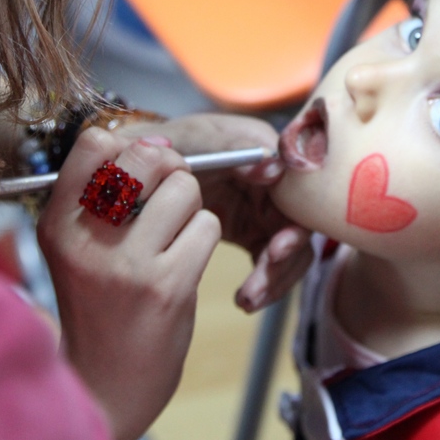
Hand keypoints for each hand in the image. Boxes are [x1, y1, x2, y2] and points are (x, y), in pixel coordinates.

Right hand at [37, 127, 219, 439]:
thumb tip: (159, 142)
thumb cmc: (98, 309)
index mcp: (57, 223)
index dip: (129, 148)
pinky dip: (203, 240)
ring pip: (185, 189)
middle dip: (170, 169)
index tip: (138, 174)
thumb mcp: (78, 248)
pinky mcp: (167, 286)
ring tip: (172, 241)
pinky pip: (207, 227)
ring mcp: (127, 263)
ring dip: (191, 210)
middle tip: (167, 199)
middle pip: (148, 156)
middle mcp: (86, 238)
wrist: (102, 388)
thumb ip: (107, 195)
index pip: (95, 142)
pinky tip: (183, 266)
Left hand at [116, 113, 312, 310]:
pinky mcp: (254, 229)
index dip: (293, 218)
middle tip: (260, 285)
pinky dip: (264, 281)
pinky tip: (244, 300)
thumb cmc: (166, 145)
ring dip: (276, 276)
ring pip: (289, 245)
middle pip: (298, 220)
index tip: (275, 249)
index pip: (296, 185)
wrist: (141, 172)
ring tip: (248, 300)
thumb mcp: (197, 139)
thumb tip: (274, 167)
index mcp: (263, 148)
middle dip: (285, 256)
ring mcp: (265, 205)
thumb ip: (231, 146)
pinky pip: (272, 259)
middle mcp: (273, 177)